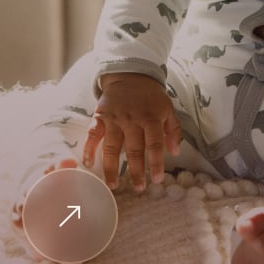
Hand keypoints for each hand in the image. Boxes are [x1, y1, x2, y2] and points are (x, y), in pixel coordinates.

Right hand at [83, 73, 181, 191]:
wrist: (130, 74)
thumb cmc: (151, 96)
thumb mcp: (168, 108)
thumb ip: (173, 130)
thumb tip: (175, 152)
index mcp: (151, 117)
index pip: (155, 144)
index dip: (157, 163)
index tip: (157, 180)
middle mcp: (132, 119)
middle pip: (134, 149)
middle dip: (136, 171)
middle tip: (138, 188)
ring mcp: (114, 118)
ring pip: (112, 147)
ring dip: (112, 168)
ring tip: (113, 185)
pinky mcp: (100, 116)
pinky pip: (93, 135)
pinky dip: (89, 149)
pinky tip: (88, 164)